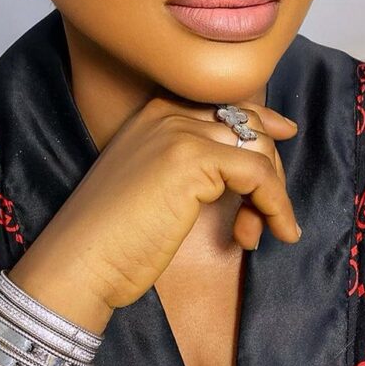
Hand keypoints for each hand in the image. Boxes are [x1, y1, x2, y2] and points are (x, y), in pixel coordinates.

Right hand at [28, 94, 299, 310]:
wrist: (79, 261)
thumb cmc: (113, 237)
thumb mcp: (154, 185)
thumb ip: (191, 164)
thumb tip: (248, 166)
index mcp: (155, 112)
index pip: (226, 104)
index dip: (261, 121)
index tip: (286, 135)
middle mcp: (168, 112)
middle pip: (249, 124)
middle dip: (269, 170)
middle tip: (263, 220)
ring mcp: (180, 132)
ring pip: (259, 148)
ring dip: (271, 195)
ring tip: (254, 235)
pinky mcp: (193, 160)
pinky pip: (259, 174)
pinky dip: (276, 205)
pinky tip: (277, 231)